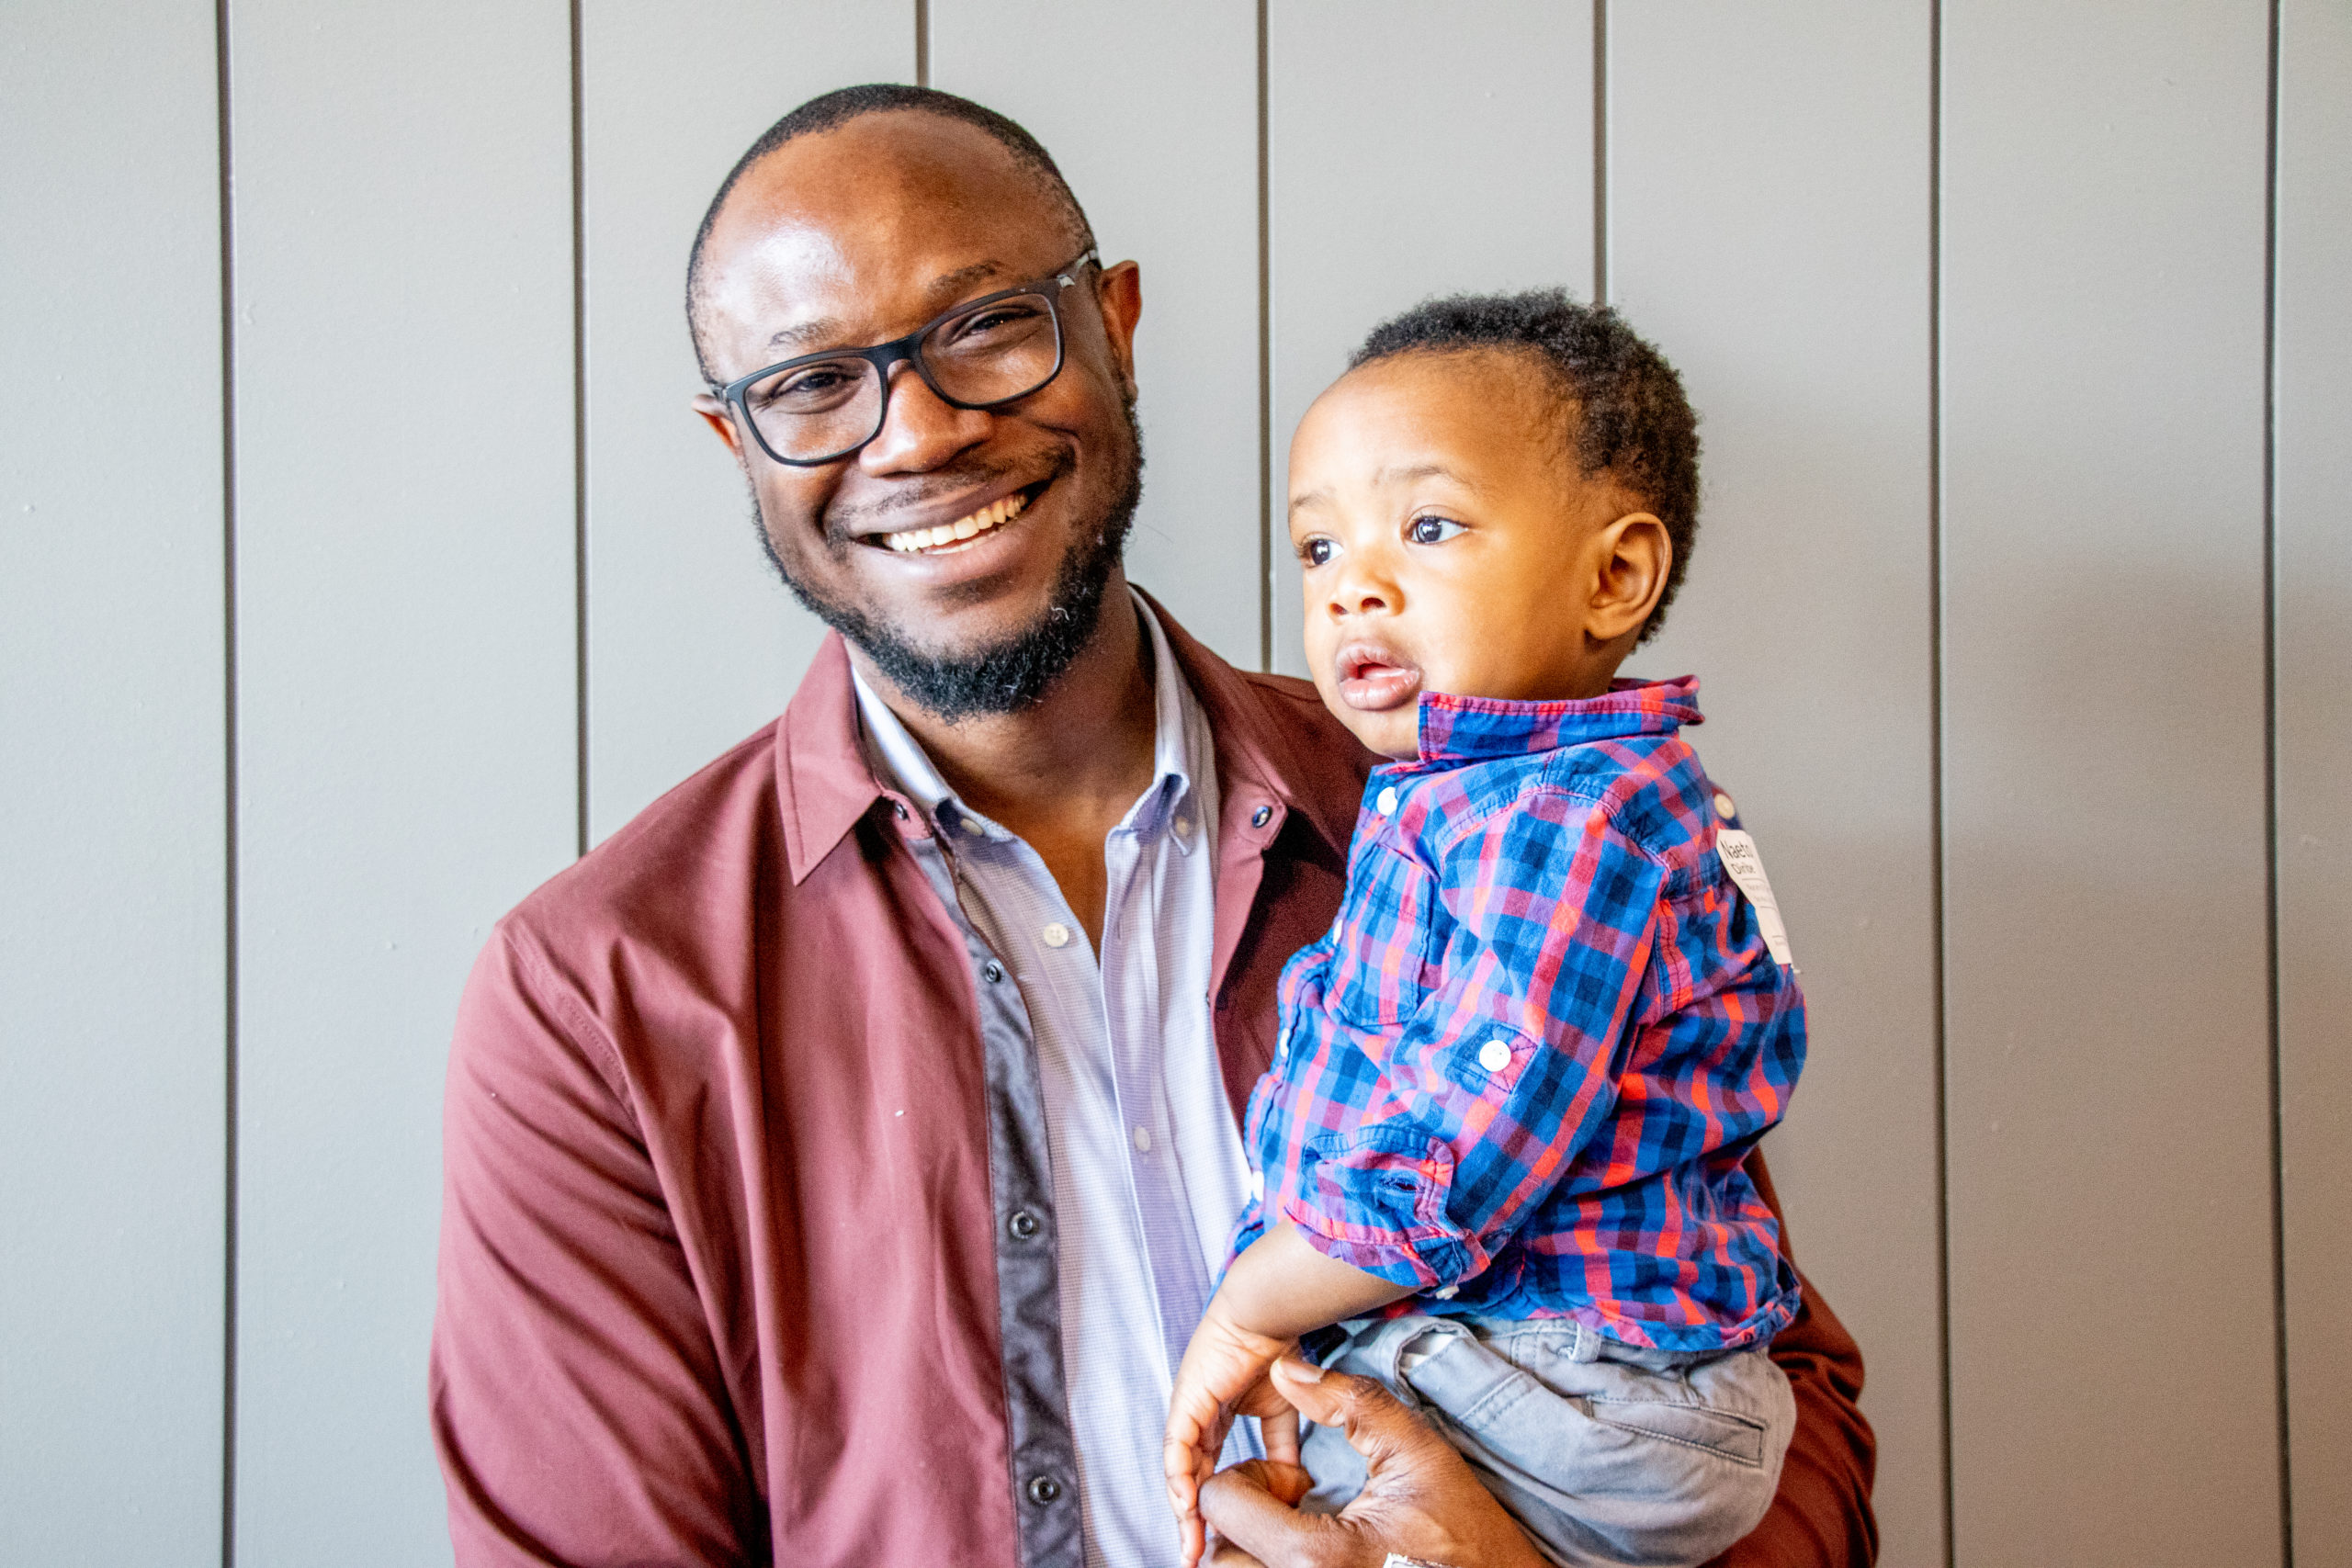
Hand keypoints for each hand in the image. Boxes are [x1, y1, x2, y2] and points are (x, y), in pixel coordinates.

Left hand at [1165, 1305, 1299, 1567]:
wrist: (1269, 1318)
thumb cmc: (1275, 1352)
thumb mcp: (1282, 1413)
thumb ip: (1282, 1447)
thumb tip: (1294, 1482)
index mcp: (1216, 1421)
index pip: (1208, 1474)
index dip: (1212, 1507)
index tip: (1219, 1541)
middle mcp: (1197, 1420)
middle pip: (1188, 1480)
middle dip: (1192, 1520)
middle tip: (1195, 1555)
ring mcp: (1188, 1412)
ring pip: (1179, 1471)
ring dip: (1183, 1509)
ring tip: (1189, 1542)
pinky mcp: (1187, 1403)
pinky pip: (1177, 1447)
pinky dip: (1180, 1476)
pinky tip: (1186, 1503)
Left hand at [1198, 1357, 1548, 1567]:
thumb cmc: (1464, 1535)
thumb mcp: (1416, 1452)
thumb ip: (1351, 1402)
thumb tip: (1286, 1369)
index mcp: (1317, 1556)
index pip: (1223, 1507)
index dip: (1251, 1477)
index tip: (1295, 1478)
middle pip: (1219, 1555)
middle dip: (1240, 1519)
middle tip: (1289, 1504)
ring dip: (1250, 1547)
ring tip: (1297, 1531)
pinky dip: (1268, 1565)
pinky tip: (1310, 1555)